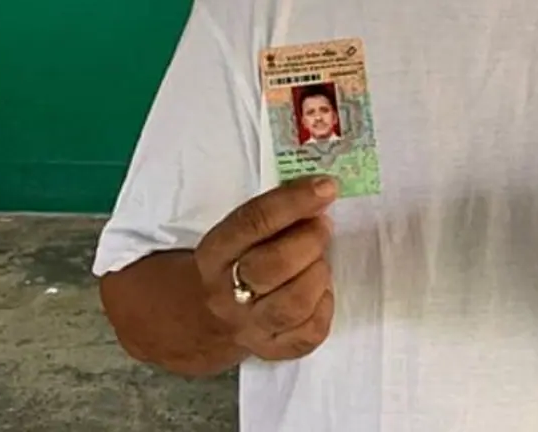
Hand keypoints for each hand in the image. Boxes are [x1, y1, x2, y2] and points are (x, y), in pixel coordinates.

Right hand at [194, 176, 337, 361]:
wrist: (210, 313)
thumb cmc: (239, 259)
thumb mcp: (240, 233)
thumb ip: (273, 214)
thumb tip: (322, 192)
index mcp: (216, 253)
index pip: (253, 223)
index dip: (294, 202)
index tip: (326, 187)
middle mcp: (227, 293)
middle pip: (272, 267)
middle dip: (309, 241)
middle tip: (324, 226)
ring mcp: (249, 326)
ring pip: (293, 304)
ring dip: (318, 275)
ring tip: (321, 261)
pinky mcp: (272, 350)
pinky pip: (310, 333)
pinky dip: (324, 306)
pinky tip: (321, 291)